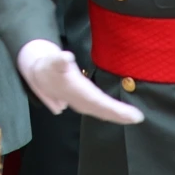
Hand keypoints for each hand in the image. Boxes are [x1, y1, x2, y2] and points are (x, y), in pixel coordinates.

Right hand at [17, 40, 143, 124]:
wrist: (37, 73)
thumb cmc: (47, 65)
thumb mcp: (51, 60)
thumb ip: (58, 59)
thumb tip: (66, 57)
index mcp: (75, 91)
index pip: (98, 102)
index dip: (114, 109)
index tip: (130, 113)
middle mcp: (78, 100)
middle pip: (101, 109)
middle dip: (118, 115)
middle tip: (137, 118)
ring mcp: (79, 102)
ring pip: (99, 110)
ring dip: (114, 114)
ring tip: (131, 117)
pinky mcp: (80, 100)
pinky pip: (97, 108)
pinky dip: (107, 111)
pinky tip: (119, 115)